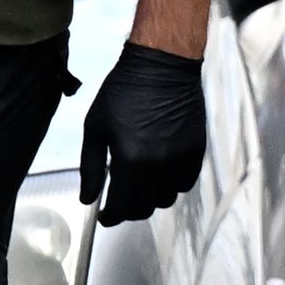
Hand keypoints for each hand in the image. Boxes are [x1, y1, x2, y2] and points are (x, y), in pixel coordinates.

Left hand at [79, 40, 208, 223]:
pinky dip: (172, 185)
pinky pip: (185, 183)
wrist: (162, 67)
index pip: (120, 207)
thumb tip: (88, 199)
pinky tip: (162, 173)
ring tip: (142, 186)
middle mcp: (157, 167)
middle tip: (122, 201)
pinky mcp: (196, 150)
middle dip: (130, 210)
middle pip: (145, 209)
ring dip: (152, 198)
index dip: (111, 217)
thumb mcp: (95, 128)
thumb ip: (90, 168)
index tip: (106, 215)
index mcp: (129, 162)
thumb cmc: (122, 94)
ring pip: (166, 199)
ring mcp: (180, 160)